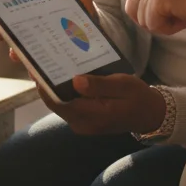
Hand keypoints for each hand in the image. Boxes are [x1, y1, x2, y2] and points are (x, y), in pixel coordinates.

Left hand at [40, 74, 166, 135]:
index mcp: (92, 116)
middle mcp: (82, 124)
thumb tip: (75, 81)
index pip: (59, 102)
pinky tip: (64, 76)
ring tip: (50, 64)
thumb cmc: (138, 98)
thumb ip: (100, 85)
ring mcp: (82, 125)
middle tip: (40, 60)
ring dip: (54, 87)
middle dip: (46, 83)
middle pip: (56, 103)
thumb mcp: (124, 85)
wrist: (149, 115)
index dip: (45, 86)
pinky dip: (64, 92)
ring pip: (60, 104)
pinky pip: (68, 106)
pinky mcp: (83, 121)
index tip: (36, 67)